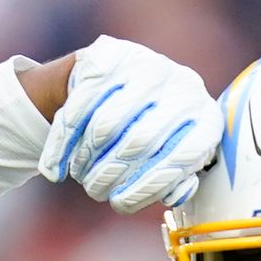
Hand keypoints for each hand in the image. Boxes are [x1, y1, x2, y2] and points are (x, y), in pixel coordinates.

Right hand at [36, 36, 220, 213]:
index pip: (183, 157)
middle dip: (110, 174)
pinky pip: (80, 107)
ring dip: (86, 159)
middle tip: (94, 191)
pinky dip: (63, 143)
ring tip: (80, 174)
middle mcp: (184, 86)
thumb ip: (178, 179)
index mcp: (206, 117)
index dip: (148, 187)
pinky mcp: (109, 56)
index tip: (119, 204)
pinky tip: (54, 167)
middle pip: (140, 142)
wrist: (126, 77)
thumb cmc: (156, 129)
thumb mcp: (175, 154)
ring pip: (106, 125)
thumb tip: (171, 195)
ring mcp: (147, 66)